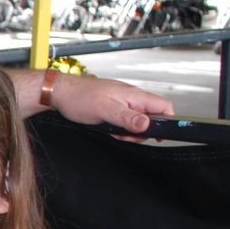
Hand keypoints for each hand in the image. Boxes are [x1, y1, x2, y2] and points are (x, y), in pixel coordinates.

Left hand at [49, 72, 173, 134]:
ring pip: (138, 121)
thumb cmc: (80, 98)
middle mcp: (132, 98)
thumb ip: (127, 117)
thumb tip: (147, 125)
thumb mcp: (105, 110)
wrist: (62, 93)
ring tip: (114, 130)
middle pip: (152, 117)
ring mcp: (124, 102)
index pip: (164, 106)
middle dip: (142, 131)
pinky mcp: (115, 108)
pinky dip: (120, 128)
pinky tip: (109, 128)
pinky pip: (126, 121)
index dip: (167, 121)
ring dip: (129, 131)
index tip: (159, 135)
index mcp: (134, 95)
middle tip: (125, 134)